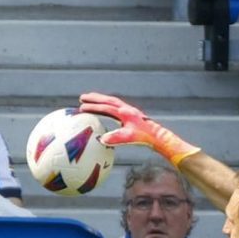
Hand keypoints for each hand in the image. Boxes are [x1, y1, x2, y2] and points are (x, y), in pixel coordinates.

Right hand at [78, 92, 199, 164]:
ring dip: (100, 100)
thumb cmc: (144, 136)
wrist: (157, 135)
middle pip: (108, 100)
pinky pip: (115, 107)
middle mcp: (126, 109)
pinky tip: (103, 110)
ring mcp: (128, 110)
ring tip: (89, 100)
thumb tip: (102, 140)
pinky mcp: (130, 114)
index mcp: (125, 113)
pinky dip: (107, 106)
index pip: (106, 108)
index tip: (82, 107)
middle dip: (95, 98)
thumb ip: (116, 138)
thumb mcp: (130, 138)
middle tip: (82, 98)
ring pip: (112, 101)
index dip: (93, 107)